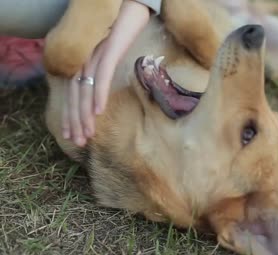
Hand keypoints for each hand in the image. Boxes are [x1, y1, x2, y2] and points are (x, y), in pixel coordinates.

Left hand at [63, 0, 149, 146]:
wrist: (130, 3)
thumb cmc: (122, 26)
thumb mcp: (108, 50)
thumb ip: (101, 67)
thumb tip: (101, 90)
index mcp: (82, 60)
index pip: (73, 93)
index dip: (71, 115)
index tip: (73, 134)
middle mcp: (83, 58)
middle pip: (75, 95)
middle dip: (76, 121)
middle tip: (78, 142)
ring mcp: (94, 54)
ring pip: (85, 89)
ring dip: (85, 114)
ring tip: (87, 134)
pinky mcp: (107, 49)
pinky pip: (101, 75)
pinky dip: (99, 93)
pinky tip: (99, 111)